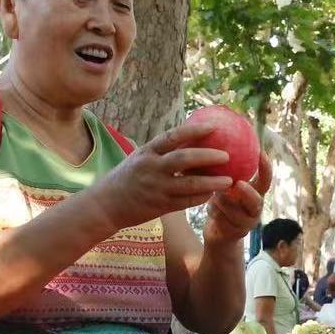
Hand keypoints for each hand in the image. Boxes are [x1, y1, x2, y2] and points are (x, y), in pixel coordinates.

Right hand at [92, 120, 232, 229]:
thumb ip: (161, 152)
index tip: (213, 127)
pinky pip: (186, 201)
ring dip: (211, 182)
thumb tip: (190, 140)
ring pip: (189, 184)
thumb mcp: (140, 158)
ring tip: (228, 180)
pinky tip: (212, 194)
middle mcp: (152, 168)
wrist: (106, 205)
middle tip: (226, 155)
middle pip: (184, 159)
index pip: (173, 136)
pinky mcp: (160, 206)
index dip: (194, 130)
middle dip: (207, 156)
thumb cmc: (127, 178)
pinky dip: (201, 197)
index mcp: (147, 152)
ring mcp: (157, 188)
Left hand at [204, 157, 268, 247]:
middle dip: (248, 193)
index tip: (260, 152)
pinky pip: (225, 223)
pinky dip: (216, 214)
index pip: (265, 180)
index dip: (266, 168)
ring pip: (238, 214)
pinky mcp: (235, 234)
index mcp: (255, 194)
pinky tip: (209, 210)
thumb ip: (226, 174)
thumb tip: (214, 145)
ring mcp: (247, 223)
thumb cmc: (222, 204)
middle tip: (238, 184)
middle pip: (257, 201)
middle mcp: (255, 209)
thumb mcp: (225, 187)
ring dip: (225, 204)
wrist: (218, 234)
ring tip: (215, 197)